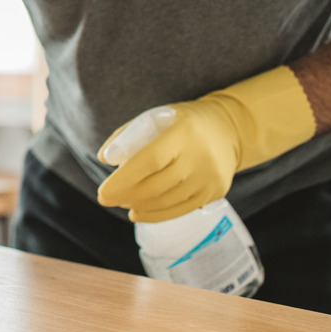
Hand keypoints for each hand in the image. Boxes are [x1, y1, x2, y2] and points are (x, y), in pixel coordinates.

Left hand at [96, 66, 314, 222]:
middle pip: (156, 185)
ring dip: (138, 205)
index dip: (124, 179)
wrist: (228, 129)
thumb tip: (105, 159)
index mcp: (183, 132)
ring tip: (121, 202)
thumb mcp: (156, 117)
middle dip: (126, 195)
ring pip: (167, 201)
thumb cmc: (181, 122)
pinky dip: (155, 215)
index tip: (103, 192)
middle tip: (105, 199)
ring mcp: (210, 177)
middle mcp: (200, 157)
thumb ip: (128, 135)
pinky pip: (180, 209)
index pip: (150, 160)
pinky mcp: (215, 192)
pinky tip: (138, 213)